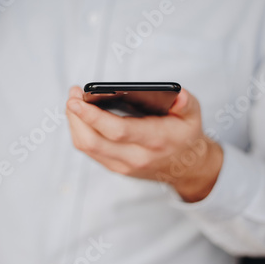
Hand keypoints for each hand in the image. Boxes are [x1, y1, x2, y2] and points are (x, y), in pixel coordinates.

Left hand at [66, 86, 223, 202]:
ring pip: (87, 147)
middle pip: (92, 141)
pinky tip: (81, 115)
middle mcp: (136, 157)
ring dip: (74, 123)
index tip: (77, 99)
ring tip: (74, 101)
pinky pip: (90, 150)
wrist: (187, 168)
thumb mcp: (192, 115)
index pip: (117, 131)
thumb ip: (185, 103)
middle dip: (75, 117)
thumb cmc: (185, 135)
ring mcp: (123, 165)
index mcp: (154, 141)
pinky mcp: (115, 167)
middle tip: (72, 95)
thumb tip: (177, 94)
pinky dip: (80, 131)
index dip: (93, 116)